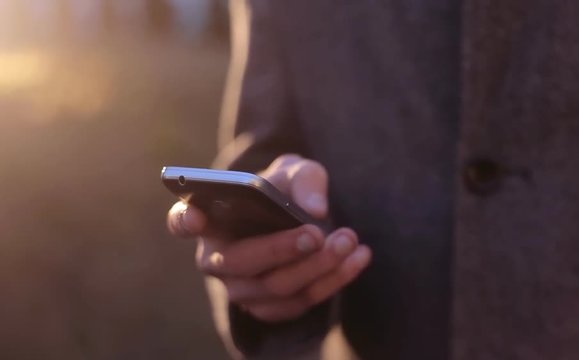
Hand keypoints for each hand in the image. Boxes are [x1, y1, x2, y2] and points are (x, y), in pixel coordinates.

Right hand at [167, 154, 371, 322]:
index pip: (182, 221)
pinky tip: (359, 257)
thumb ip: (304, 180)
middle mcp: (217, 258)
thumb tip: (314, 208)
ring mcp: (241, 288)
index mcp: (210, 219)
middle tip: (316, 233)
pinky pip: (300, 302)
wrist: (299, 218)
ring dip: (317, 266)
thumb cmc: (286, 190)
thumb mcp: (296, 172)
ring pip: (274, 287)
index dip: (185, 220)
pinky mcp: (270, 307)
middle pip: (238, 262)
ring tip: (349, 240)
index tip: (196, 217)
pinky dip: (333, 281)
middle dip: (280, 249)